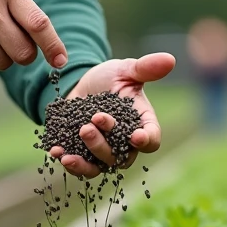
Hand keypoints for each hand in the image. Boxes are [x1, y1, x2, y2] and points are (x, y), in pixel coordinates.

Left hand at [50, 52, 176, 177]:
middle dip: (103, 144)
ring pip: (100, 166)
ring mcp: (105, 152)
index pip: (152, 138)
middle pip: (121, 157)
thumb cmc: (111, 78)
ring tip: (69, 152)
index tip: (135, 136)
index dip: (146, 140)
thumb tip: (170, 59)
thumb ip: (145, 68)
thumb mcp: (125, 70)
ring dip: (85, 162)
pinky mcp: (85, 155)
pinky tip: (56, 152)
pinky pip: (80, 167)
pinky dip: (68, 162)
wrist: (83, 85)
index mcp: (141, 123)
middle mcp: (125, 144)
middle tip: (88, 126)